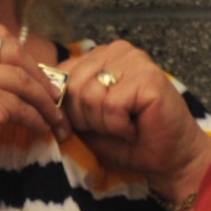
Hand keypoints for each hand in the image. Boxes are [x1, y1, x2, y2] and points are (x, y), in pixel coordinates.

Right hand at [0, 26, 68, 210]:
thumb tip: (17, 75)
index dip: (19, 53)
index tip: (32, 73)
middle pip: (14, 53)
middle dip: (38, 74)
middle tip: (52, 95)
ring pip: (24, 82)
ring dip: (45, 102)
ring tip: (54, 118)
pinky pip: (25, 109)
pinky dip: (38, 119)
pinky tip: (41, 129)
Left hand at [61, 42, 210, 207]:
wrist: (170, 159)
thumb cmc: (128, 141)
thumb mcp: (86, 120)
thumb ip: (66, 103)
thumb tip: (40, 96)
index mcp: (100, 56)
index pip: (61, 74)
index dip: (66, 108)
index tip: (82, 127)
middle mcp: (117, 51)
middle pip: (73, 86)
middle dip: (85, 118)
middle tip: (111, 128)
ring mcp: (135, 60)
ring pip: (89, 95)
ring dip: (103, 123)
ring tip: (124, 127)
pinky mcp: (148, 77)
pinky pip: (111, 105)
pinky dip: (118, 126)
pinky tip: (134, 127)